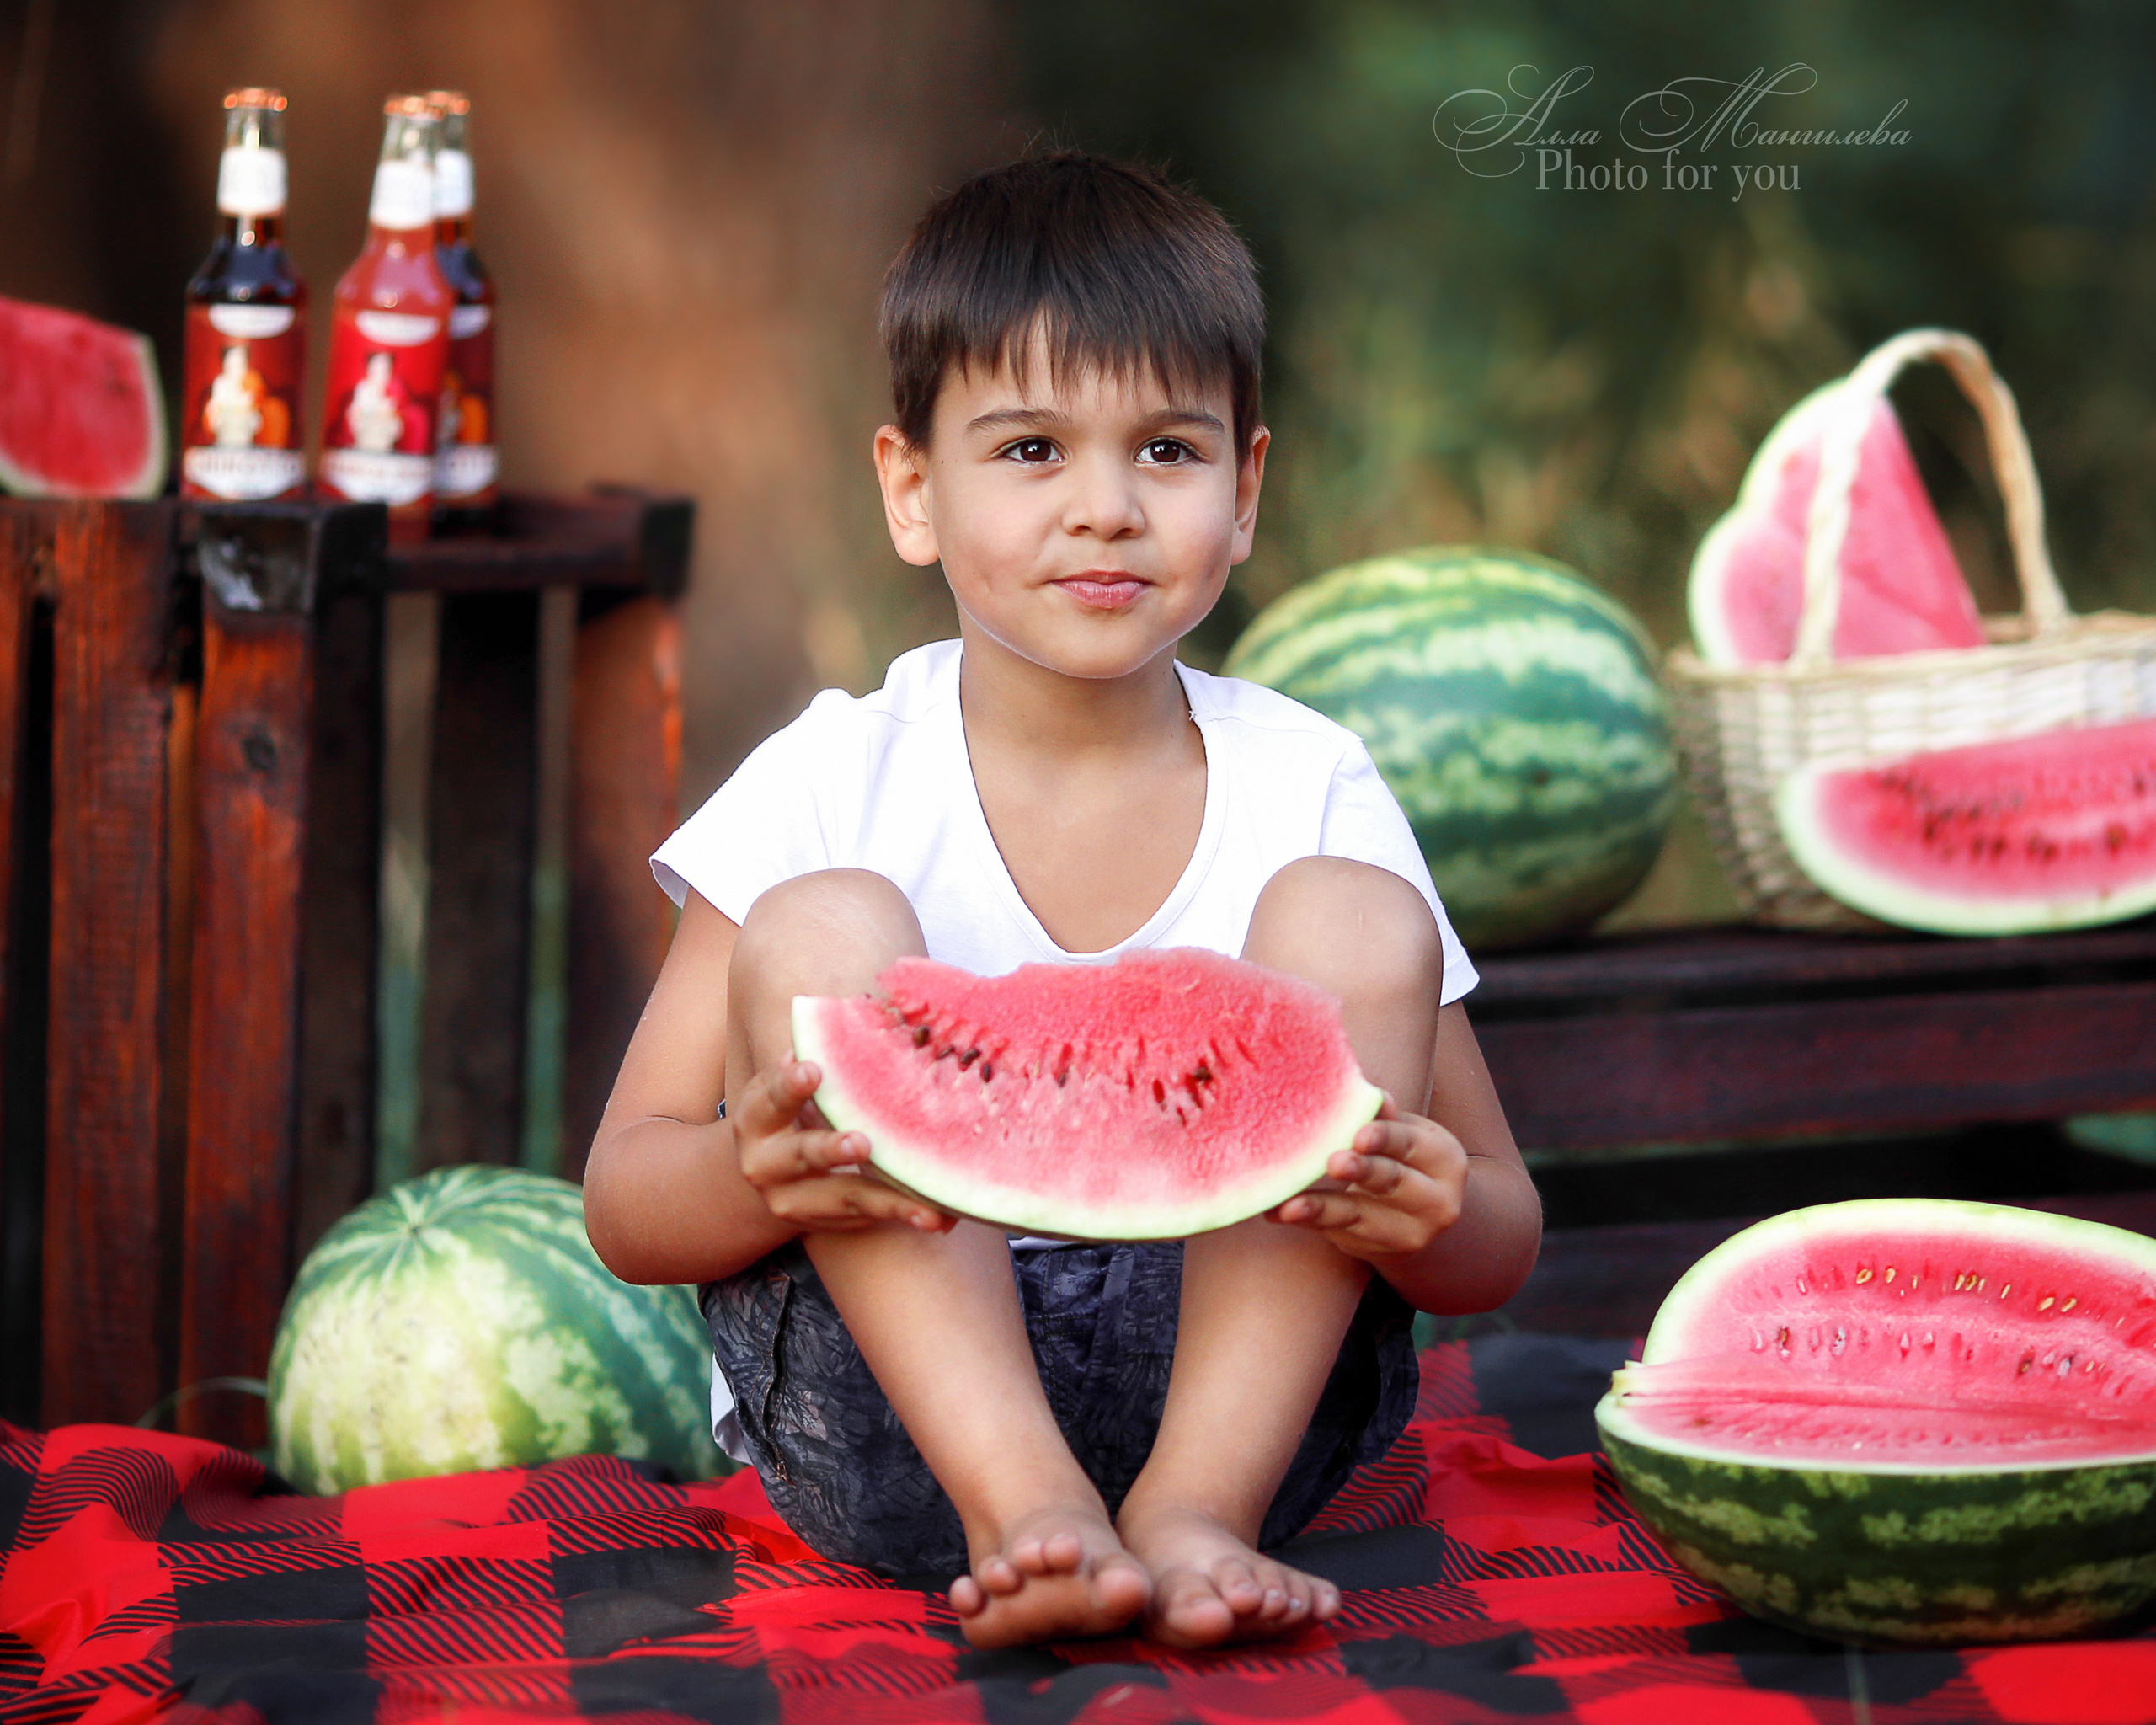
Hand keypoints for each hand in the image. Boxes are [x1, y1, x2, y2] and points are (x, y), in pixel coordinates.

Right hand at [733, 1056, 955, 1234]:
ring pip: (842, 1200)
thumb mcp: (793, 1084)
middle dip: (829, 1150)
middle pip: (800, 1156)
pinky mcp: (823, 1225)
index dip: (790, 1085)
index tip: (812, 1070)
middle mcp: (765, 1163)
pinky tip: (939, 1218)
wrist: (768, 1173)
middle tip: (861, 1142)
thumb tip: (865, 1010)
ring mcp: (793, 1201)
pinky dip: (903, 1217)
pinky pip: (866, 1220)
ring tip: (925, 1208)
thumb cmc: (794, 1109)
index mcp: (757, 1116)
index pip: (771, 1097)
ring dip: (885, 1201)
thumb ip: (818, 1056)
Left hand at [1264, 1093, 1467, 1259]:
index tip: (1359, 1135)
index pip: (1412, 1145)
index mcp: (1446, 1162)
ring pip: (1357, 1217)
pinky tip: (1276, 1212)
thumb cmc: (1406, 1158)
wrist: (1421, 1217)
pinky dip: (1305, 1221)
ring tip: (1289, 1206)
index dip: (1386, 1138)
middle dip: (1361, 1172)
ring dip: (1320, 1210)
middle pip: (1392, 1182)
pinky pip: (1335, 1234)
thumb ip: (1387, 1118)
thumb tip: (1373, 1096)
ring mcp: (1406, 1235)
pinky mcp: (1373, 1251)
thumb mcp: (1408, 1135)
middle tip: (1333, 1163)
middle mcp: (1436, 1204)